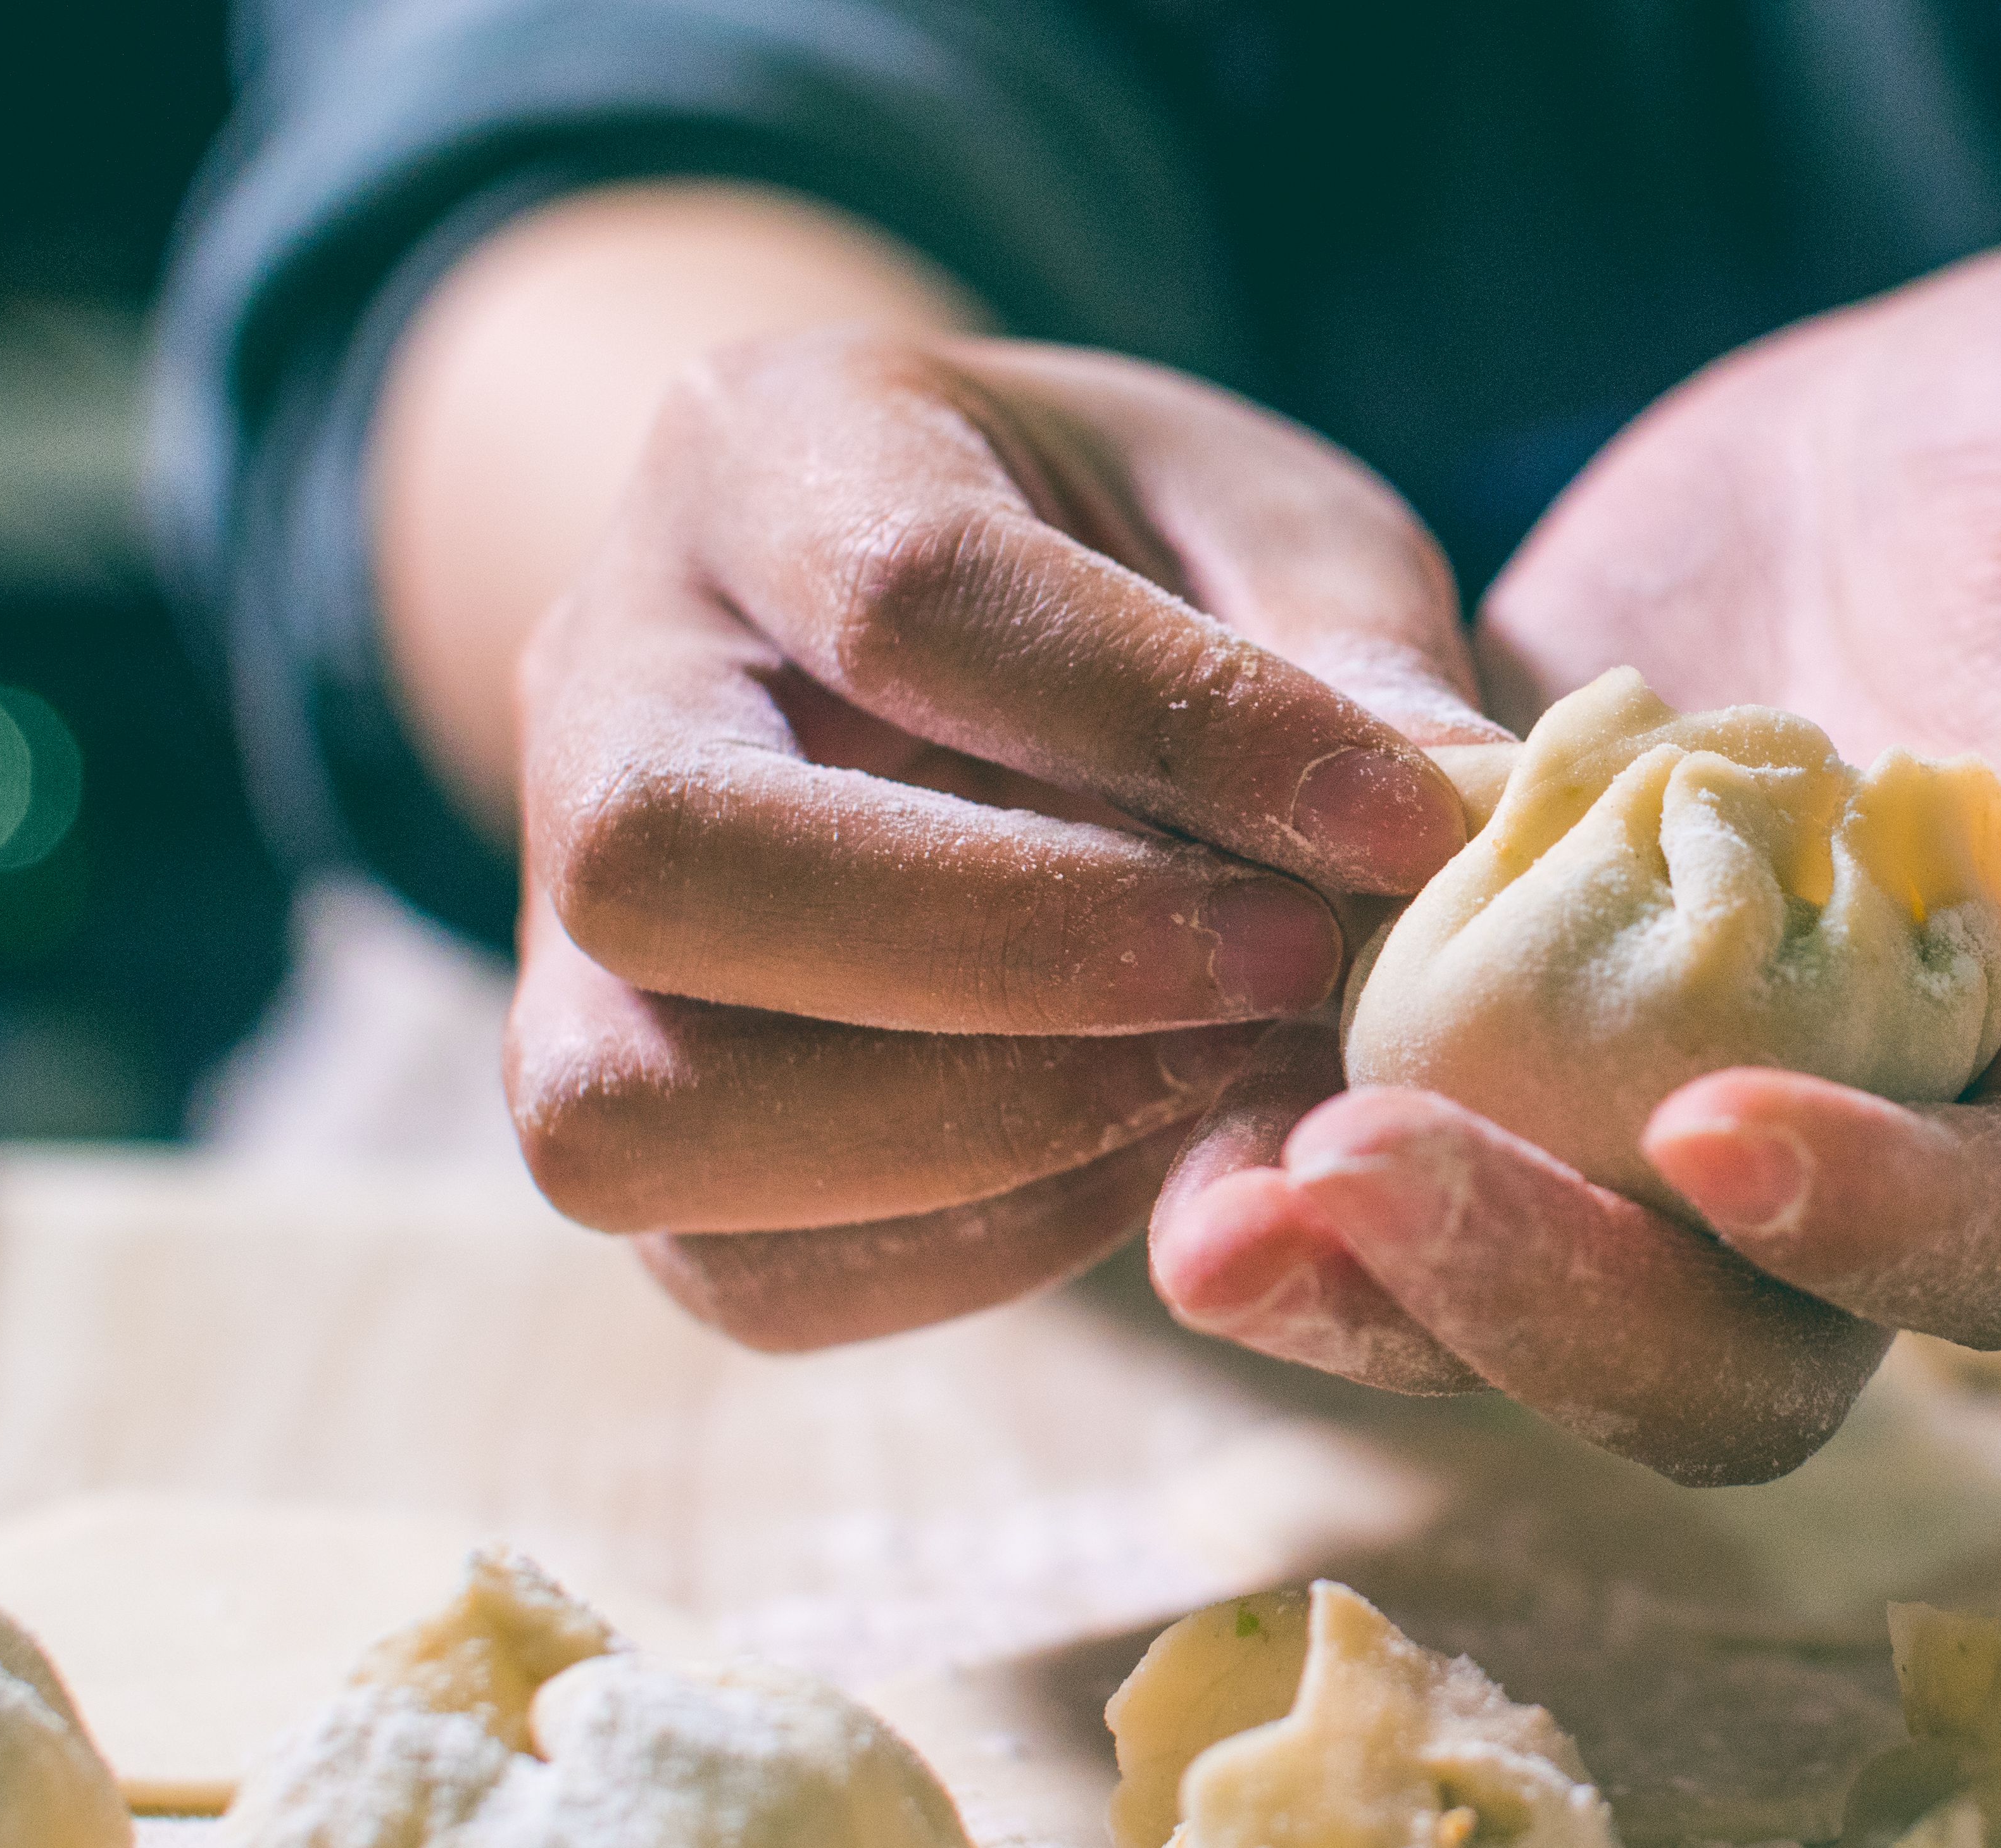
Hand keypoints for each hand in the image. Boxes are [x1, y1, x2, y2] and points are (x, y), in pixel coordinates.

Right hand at [506, 328, 1506, 1347]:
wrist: (946, 626)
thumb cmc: (1132, 552)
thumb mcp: (1265, 520)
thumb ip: (1339, 649)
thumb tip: (1451, 822)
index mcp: (760, 449)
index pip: (906, 593)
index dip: (1171, 728)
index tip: (1403, 828)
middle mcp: (596, 677)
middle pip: (665, 858)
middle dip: (1015, 951)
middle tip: (1292, 968)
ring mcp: (549, 919)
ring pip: (628, 1105)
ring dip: (975, 1132)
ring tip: (1223, 1075)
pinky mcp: (614, 1107)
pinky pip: (728, 1262)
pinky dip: (964, 1246)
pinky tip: (1143, 1152)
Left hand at [1149, 232, 2000, 1481]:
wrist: (1972, 417)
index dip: (1881, 1226)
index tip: (1712, 1126)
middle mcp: (1875, 1115)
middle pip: (1741, 1341)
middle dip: (1559, 1302)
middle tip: (1362, 1171)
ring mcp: (1684, 1075)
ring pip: (1550, 1293)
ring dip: (1381, 1293)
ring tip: (1212, 1212)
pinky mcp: (1527, 992)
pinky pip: (1418, 1141)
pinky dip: (1295, 1163)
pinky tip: (1171, 1115)